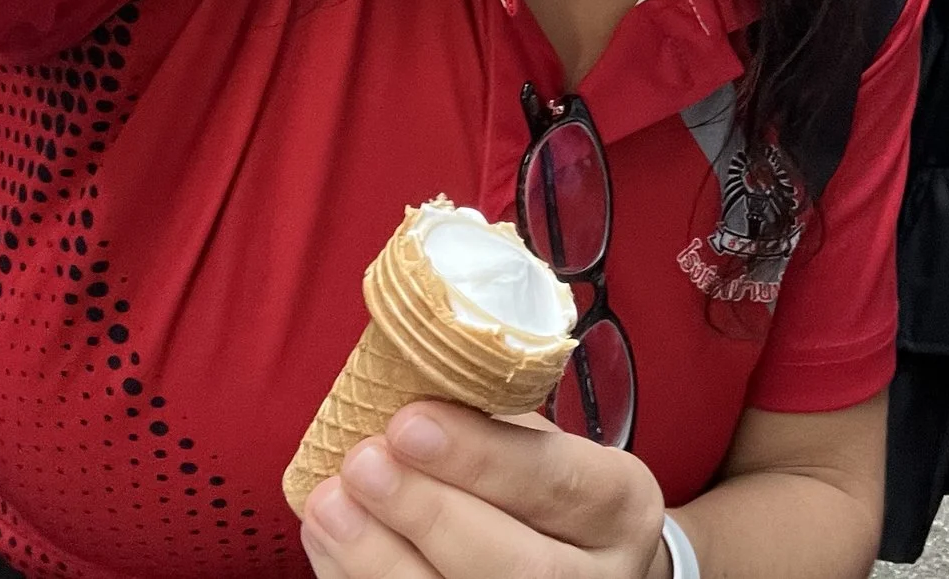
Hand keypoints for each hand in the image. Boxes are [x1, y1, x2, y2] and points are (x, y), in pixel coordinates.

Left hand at [301, 402, 667, 578]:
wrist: (583, 570)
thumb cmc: (548, 494)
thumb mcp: (551, 447)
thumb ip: (493, 424)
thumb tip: (400, 388)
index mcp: (619, 507)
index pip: (558, 482)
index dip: (481, 458)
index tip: (409, 422)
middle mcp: (598, 578)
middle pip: (518, 567)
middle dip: (428, 514)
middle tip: (362, 464)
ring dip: (381, 559)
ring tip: (329, 506)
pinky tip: (330, 543)